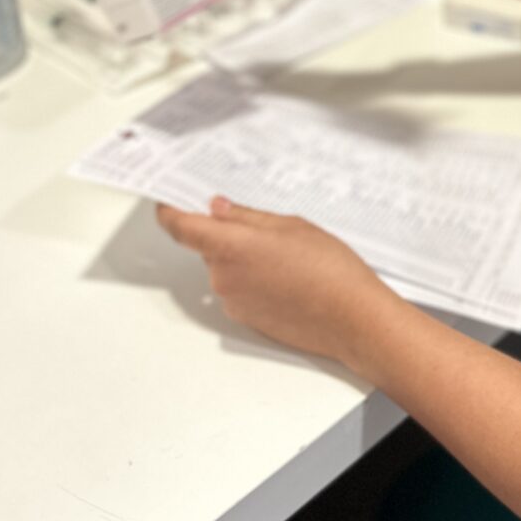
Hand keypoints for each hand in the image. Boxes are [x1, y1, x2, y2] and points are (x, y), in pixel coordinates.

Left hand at [155, 198, 395, 370]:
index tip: (169, 201)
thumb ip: (247, 217)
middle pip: (207, 247)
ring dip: (243, 258)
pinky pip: (239, 290)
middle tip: (264, 227)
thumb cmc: (329, 270)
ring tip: (287, 256)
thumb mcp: (290, 226)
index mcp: (230, 246)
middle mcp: (223, 276)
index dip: (170, 211)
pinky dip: (254, 280)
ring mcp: (233, 301)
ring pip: (225, 268)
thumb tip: (219, 210)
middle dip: (227, 233)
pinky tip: (287, 278)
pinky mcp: (246, 318)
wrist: (351, 318)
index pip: (180, 227)